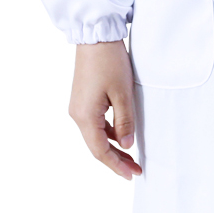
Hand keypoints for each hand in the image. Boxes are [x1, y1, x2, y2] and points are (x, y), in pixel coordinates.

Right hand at [69, 40, 142, 180]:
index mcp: (85, 116)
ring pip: (96, 135)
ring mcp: (79, 107)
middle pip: (97, 146)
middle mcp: (77, 114)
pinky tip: (123, 135)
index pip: (100, 151)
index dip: (116, 165)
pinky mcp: (83, 99)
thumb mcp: (123, 93)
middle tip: (135, 170)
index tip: (132, 175)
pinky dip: (109, 132)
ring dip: (113, 147)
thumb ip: (125, 122)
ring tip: (132, 156)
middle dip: (116, 160)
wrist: (95, 37)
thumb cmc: (109, 62)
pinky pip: (96, 123)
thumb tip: (127, 146)